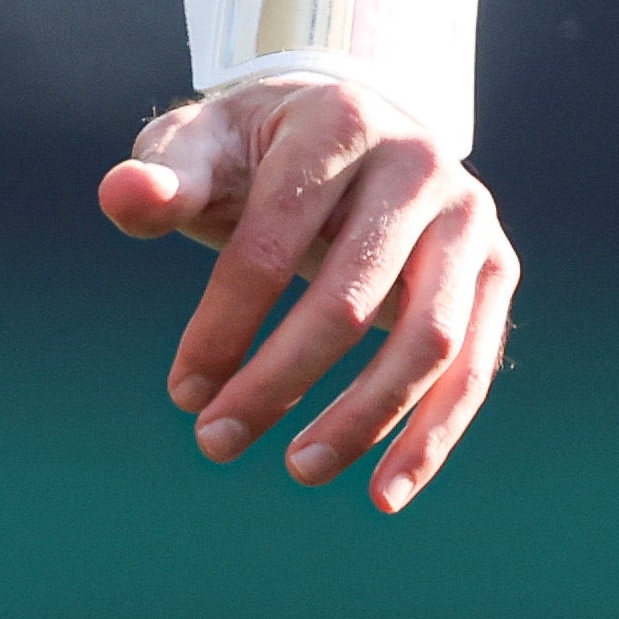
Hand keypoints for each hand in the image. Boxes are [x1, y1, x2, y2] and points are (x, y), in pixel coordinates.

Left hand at [97, 73, 517, 513]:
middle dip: (278, 381)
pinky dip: (433, 437)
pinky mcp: (495, 269)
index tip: (181, 392)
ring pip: (430, 342)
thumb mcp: (199, 146)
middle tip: (214, 442)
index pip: (272, 243)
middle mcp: (418, 165)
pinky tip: (385, 494)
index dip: (224, 324)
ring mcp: (469, 220)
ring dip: (364, 421)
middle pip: (350, 299)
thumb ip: (159, 177)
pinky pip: (473, 368)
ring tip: (298, 471)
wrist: (351, 128)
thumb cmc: (256, 151)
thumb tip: (123, 197)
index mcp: (339, 124)